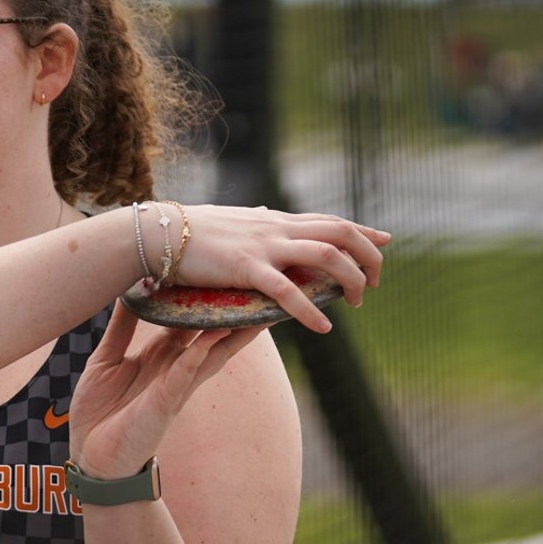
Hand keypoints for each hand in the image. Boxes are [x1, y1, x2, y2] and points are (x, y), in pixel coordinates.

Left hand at [68, 301, 268, 481]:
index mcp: (162, 355)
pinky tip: (210, 339)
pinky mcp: (165, 403)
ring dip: (230, 331)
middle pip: (213, 332)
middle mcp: (175, 367)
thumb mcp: (107, 360)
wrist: (91, 456)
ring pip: (211, 352)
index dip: (207, 296)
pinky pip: (184, 375)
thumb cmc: (101, 411)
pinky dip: (196, 356)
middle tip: (262, 283)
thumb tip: (127, 291)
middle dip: (236, 311)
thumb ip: (120, 328)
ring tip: (255, 307)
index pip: (192, 320)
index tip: (223, 269)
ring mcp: (174, 385)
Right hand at [155, 205, 390, 332]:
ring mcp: (264, 246)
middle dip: (368, 258)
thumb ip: (256, 222)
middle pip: (341, 234)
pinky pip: (287, 291)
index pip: (331, 221)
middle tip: (373, 285)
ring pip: (327, 256)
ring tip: (356, 303)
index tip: (385, 242)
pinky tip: (322, 328)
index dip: (363, 232)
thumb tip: (266, 215)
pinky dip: (309, 311)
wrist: (157, 232)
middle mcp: (277, 228)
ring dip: (350, 280)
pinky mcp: (246, 268)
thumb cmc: (189, 231)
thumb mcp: (234, 222)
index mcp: (275, 220)